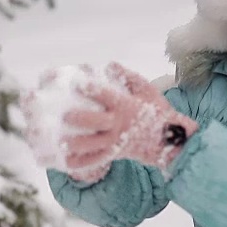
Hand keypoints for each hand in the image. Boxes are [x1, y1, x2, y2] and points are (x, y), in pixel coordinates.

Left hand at [63, 73, 197, 171]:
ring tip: (59, 141)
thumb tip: (110, 65)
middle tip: (64, 115)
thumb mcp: (148, 90)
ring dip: (76, 144)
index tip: (76, 83)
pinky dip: (80, 161)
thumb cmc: (156, 111)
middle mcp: (118, 124)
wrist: (168, 140)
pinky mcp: (113, 154)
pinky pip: (95, 160)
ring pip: (93, 145)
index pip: (106, 96)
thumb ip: (129, 77)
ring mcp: (115, 142)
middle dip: (80, 119)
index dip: (91, 89)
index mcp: (126, 106)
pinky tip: (63, 160)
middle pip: (97, 122)